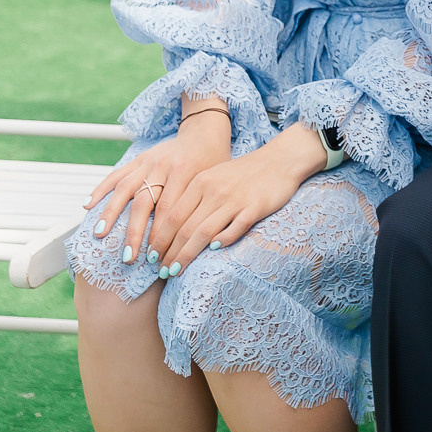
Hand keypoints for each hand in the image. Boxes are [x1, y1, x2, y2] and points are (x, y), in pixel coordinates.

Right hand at [84, 111, 231, 271]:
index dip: (161, 235)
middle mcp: (164, 166)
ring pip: (125, 188)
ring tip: (100, 234)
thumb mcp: (215, 181)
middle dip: (134, 232)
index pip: (170, 210)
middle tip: (128, 257)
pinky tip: (88, 204)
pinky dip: (101, 189)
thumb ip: (203, 206)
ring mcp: (148, 161)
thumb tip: (193, 243)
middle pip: (144, 202)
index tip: (155, 257)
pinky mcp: (139, 158)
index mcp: (186, 172)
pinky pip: (117, 174)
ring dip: (111, 213)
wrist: (205, 131)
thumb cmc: (214, 161)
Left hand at [150, 122, 328, 275]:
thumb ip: (193, 199)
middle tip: (159, 271)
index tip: (151, 257)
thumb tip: (170, 228)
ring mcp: (234, 199)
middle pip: (184, 227)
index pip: (171, 215)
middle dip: (169, 252)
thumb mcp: (213, 178)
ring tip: (175, 270)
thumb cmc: (243, 173)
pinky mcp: (255, 207)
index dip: (158, 238)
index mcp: (200, 182)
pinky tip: (212, 251)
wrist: (279, 160)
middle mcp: (214, 190)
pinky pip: (235, 228)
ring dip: (186, 254)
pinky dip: (222, 241)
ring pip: (204, 232)